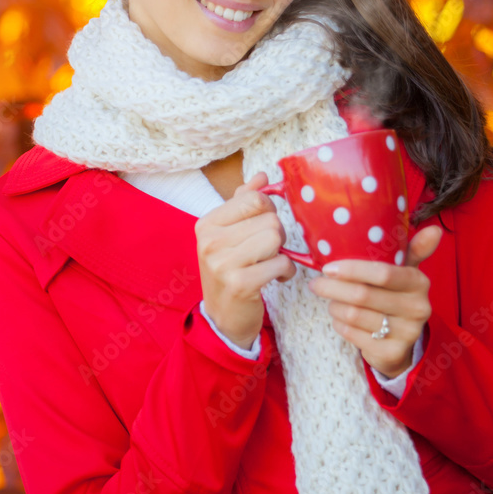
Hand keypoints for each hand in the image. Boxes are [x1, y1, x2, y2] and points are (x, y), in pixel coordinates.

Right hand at [195, 171, 295, 349]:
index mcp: (207, 224)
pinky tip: (275, 278)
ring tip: (269, 264)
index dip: (269, 211)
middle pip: (269, 219)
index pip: (254, 199)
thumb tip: (262, 176)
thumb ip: (244, 202)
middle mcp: (210, 241)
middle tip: (266, 252)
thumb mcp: (230, 234)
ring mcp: (222, 263)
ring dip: (281, 253)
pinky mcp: (240, 284)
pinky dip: (285, 271)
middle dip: (277, 235)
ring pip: (275, 238)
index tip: (262, 227)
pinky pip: (280, 263)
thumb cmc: (230, 271)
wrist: (223, 318)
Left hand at [306, 224, 443, 377]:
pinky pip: (352, 334)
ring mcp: (406, 333)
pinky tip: (339, 318)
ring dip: (334, 306)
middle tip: (316, 284)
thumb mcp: (405, 273)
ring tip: (329, 300)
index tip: (328, 267)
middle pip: (363, 295)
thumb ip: (414, 249)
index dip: (352, 270)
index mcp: (419, 282)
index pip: (383, 274)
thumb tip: (435, 229)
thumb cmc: (396, 297)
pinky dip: (339, 324)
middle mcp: (418, 308)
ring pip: (354, 315)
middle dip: (333, 288)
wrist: (401, 341)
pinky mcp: (392, 353)